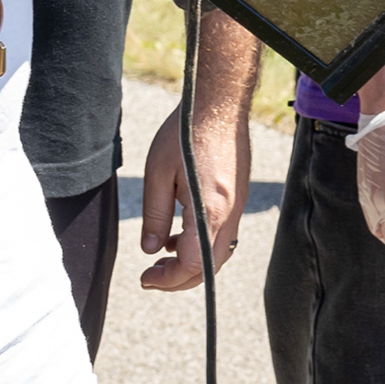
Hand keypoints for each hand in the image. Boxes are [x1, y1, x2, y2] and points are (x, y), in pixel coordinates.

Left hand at [138, 103, 249, 289]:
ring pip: (218, 253)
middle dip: (179, 278)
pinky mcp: (238, 197)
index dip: (168, 279)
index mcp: (209, 210)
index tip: (145, 278)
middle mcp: (230, 214)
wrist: (220, 103)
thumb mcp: (158, 173)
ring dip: (191, 263)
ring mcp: (238, 206)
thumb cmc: (186, 132)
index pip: (193, 266)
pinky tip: (178, 234)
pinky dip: (201, 244)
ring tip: (162, 257)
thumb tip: (150, 250)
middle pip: (209, 267)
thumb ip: (154, 215)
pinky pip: (222, 233)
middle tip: (151, 275)